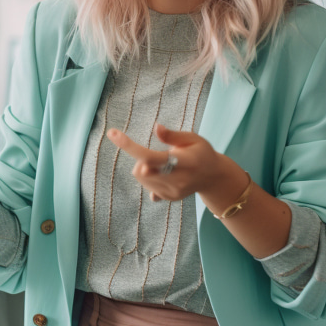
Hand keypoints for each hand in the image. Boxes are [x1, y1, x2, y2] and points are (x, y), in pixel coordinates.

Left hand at [106, 123, 225, 201]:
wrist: (213, 178)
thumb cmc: (202, 153)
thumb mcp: (193, 138)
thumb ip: (172, 136)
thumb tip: (156, 127)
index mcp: (185, 161)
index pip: (151, 157)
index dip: (130, 146)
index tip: (112, 133)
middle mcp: (178, 180)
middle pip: (142, 170)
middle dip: (140, 159)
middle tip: (155, 153)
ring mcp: (173, 192)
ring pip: (141, 178)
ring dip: (143, 167)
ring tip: (161, 163)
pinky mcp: (169, 198)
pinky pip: (147, 187)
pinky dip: (149, 177)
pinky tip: (164, 173)